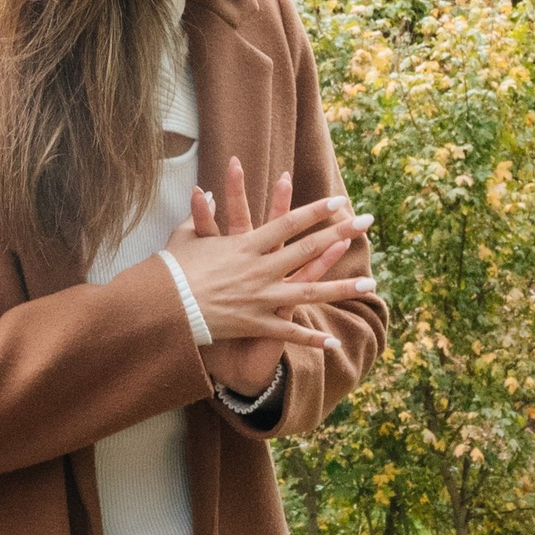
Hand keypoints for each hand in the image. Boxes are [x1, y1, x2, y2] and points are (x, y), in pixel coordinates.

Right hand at [164, 155, 373, 393]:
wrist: (164, 308)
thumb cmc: (171, 272)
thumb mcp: (184, 239)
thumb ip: (199, 217)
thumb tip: (206, 194)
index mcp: (246, 245)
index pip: (289, 223)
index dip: (315, 211)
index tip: (339, 201)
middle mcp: (260, 269)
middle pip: (309, 248)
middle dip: (341, 234)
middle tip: (367, 223)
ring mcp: (261, 297)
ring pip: (310, 291)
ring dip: (341, 288)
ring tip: (370, 284)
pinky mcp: (255, 323)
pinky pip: (288, 332)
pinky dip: (310, 339)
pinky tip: (333, 341)